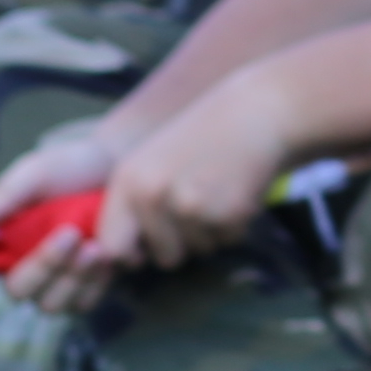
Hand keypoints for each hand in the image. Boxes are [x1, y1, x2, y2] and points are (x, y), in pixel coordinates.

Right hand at [0, 115, 134, 308]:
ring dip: (73, 277)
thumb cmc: (73, 165)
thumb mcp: (37, 171)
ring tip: (96, 246)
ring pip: (51, 303)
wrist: (122, 164)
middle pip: (18, 290)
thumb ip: (5, 195)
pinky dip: (95, 283)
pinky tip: (109, 255)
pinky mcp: (86, 285)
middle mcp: (22, 265)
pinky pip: (83, 303)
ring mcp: (55, 279)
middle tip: (72, 233)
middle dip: (44, 266)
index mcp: (0, 239)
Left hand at [100, 70, 298, 273]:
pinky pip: (228, 240)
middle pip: (165, 257)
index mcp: (128, 180)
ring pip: (200, 250)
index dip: (131, 257)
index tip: (146, 252)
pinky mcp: (226, 212)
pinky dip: (237, 223)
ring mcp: (190, 205)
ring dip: (213, 230)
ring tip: (219, 187)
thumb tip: (121, 259)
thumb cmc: (204, 137)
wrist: (257, 111)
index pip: (113, 247)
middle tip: (198, 204)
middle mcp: (152, 195)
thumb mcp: (152, 161)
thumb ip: (133, 205)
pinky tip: (238, 188)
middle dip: (184, 244)